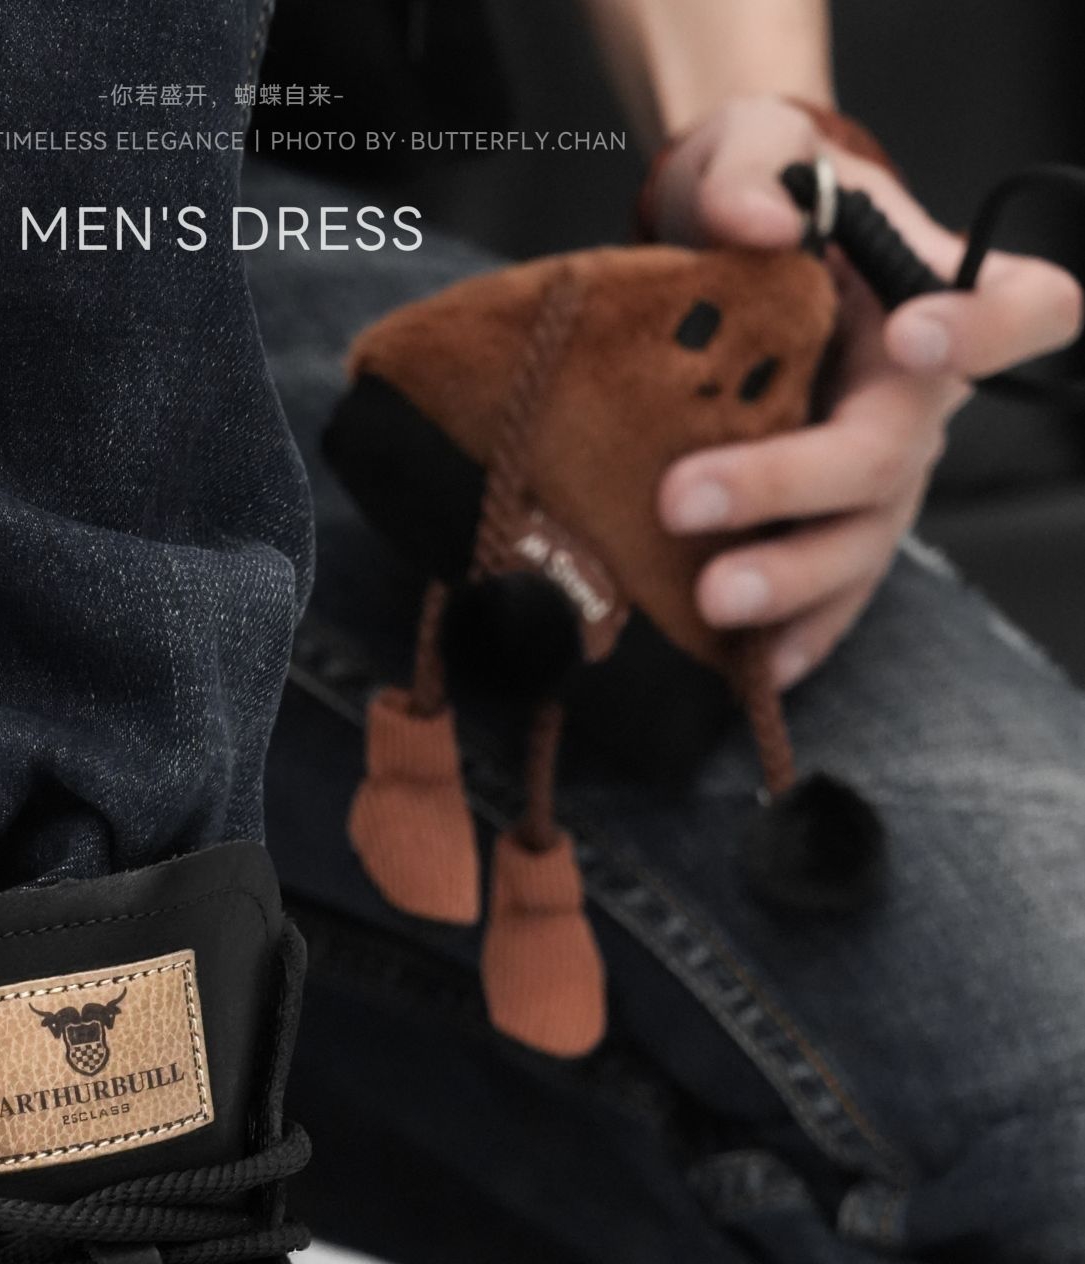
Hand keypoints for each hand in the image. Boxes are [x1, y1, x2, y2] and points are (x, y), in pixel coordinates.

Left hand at [648, 96, 1082, 686]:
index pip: (1021, 310)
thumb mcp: (753, 152)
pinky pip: (832, 597)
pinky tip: (754, 672)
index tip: (915, 332)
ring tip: (710, 597)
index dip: (983, 331)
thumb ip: (753, 169)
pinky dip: (796, 636)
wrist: (725, 264)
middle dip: (789, 483)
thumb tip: (756, 219)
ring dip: (788, 579)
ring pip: (860, 542)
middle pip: (889, 457)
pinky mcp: (831, 530)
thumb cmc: (763, 199)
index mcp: (938, 296)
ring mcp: (880, 478)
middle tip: (683, 496)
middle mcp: (921, 402)